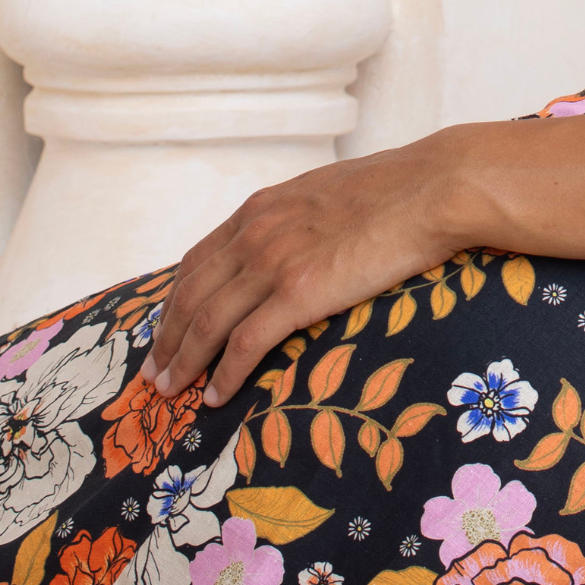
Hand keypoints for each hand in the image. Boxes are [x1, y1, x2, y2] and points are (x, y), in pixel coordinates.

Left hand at [144, 137, 464, 409]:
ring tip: (171, 391)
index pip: (197, 261)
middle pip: (189, 295)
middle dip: (165, 338)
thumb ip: (299, 218)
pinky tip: (216, 396)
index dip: (173, 300)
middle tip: (153, 373)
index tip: (164, 328)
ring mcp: (274, 263)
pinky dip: (224, 374)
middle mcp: (255, 234)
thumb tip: (303, 239)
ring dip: (183, 362)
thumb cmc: (398, 189)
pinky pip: (245, 343)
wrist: (431, 188)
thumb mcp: (327, 192)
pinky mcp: (300, 292)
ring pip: (206, 322)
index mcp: (260, 209)